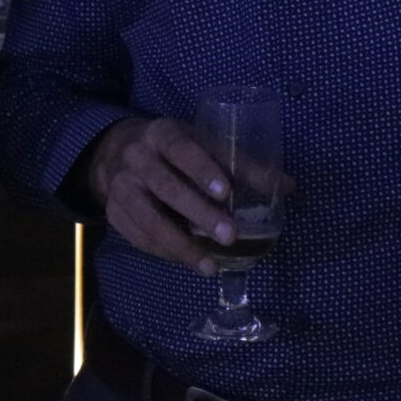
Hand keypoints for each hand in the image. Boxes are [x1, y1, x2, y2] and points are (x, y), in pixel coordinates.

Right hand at [85, 116, 239, 272]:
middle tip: (230, 236)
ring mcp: (121, 188)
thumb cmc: (173, 149)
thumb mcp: (201, 144)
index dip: (202, 170)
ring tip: (211, 266)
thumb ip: (240, 164)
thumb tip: (286, 186)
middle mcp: (137, 159)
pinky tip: (191, 261)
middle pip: (167, 188)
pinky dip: (167, 253)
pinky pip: (140, 238)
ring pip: (149, 220)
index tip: (226, 192)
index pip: (181, 149)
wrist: (115, 153)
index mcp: (162, 134)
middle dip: (199, 214)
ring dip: (182, 246)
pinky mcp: (114, 214)